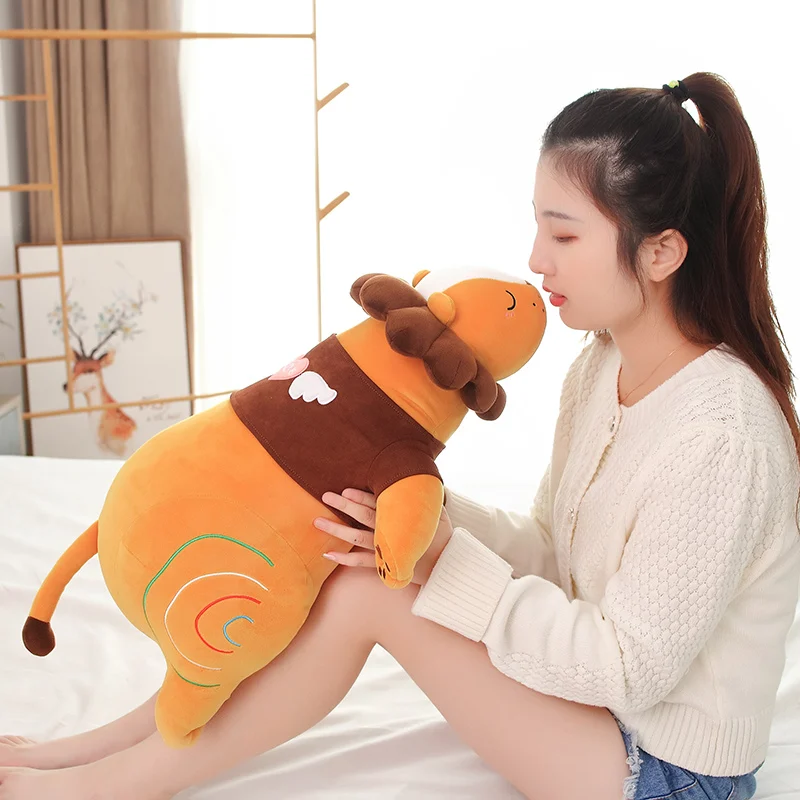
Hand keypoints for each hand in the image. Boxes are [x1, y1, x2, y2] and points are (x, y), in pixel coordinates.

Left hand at [313, 488, 453, 585]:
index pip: (379, 503)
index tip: (346, 489)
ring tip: (318, 521)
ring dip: (337, 530)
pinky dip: (344, 559)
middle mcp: (391, 531)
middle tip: (325, 496)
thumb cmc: (441, 534)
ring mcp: (385, 550)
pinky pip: (361, 562)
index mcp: (402, 517)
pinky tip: (328, 552)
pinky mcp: (384, 565)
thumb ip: (424, 493)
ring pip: (357, 538)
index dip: (362, 497)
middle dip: (344, 506)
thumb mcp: (437, 509)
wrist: (447, 564)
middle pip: (364, 517)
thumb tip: (419, 472)